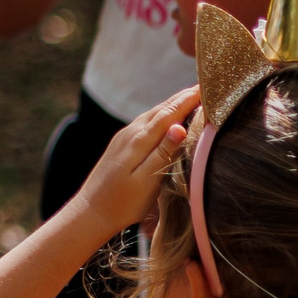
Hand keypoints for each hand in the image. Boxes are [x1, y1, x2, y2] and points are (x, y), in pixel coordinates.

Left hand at [73, 89, 199, 236]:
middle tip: (204, 85)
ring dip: (172, 104)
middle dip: (182, 97)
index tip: (206, 86)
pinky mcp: (121, 144)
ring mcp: (124, 137)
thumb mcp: (147, 181)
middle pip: (161, 109)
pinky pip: (145, 122)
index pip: (169, 113)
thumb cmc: (123, 203)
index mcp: (139, 141)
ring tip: (190, 96)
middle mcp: (130, 133)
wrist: (91, 212)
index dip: (188, 100)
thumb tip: (179, 126)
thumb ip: (163, 153)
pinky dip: (160, 114)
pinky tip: (166, 117)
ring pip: (152, 114)